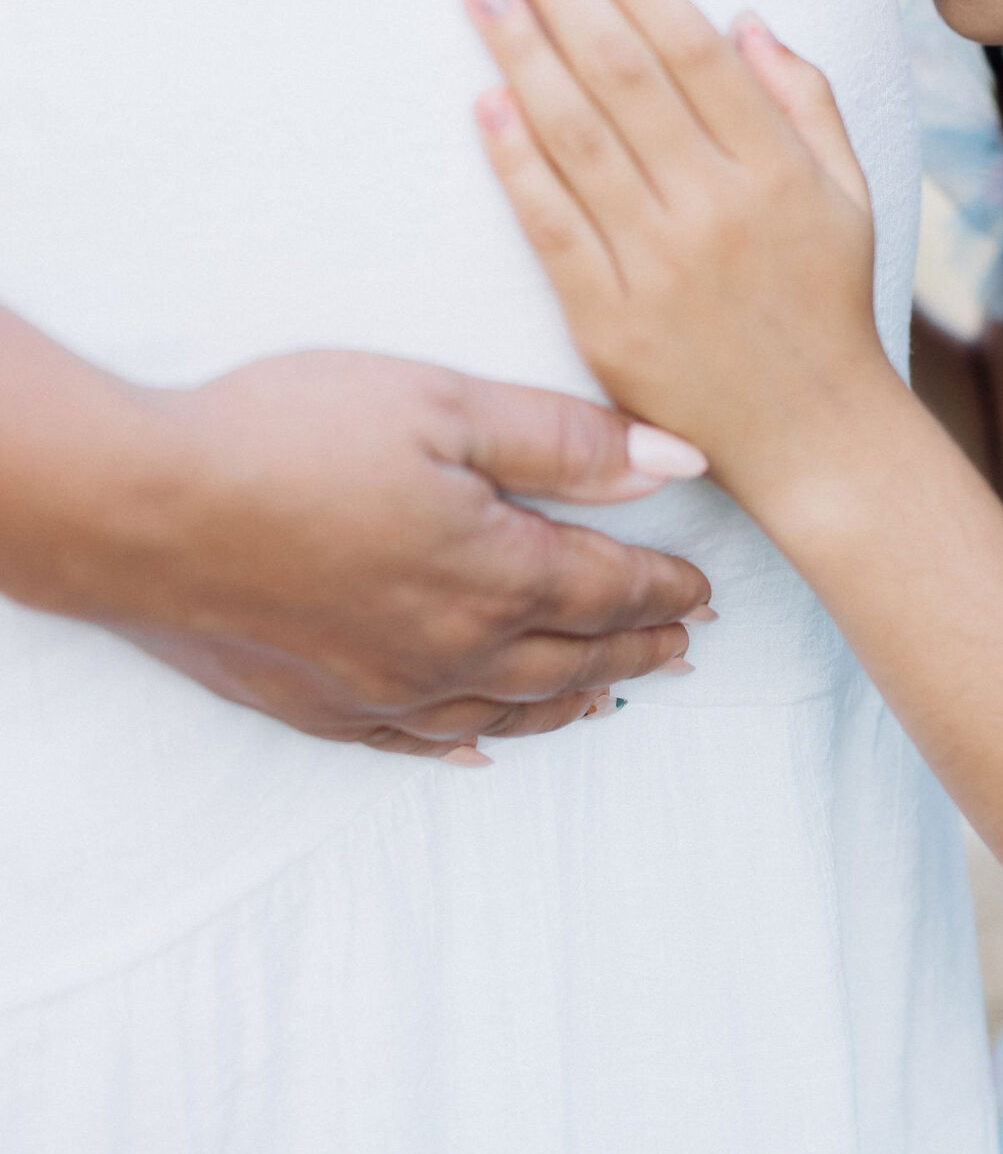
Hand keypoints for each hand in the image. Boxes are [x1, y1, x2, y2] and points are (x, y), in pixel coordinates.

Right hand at [0, 314, 712, 757]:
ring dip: (569, 701)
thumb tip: (678, 462)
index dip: (665, 588)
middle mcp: (453, 650)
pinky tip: (480, 750)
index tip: (705, 590)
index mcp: (497, 571)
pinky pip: (418, 743)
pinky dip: (468, 745)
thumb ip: (565, 441)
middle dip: (636, 648)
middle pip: (571, 658)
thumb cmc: (291, 434)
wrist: (145, 509)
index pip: (609, 588)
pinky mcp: (319, 705)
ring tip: (610, 694)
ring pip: (505, 712)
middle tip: (682, 647)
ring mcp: (383, 688)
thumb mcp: (445, 403)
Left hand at [464, 0, 895, 500]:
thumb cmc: (829, 302)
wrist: (815, 436)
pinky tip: (484, 101)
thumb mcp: (852, 193)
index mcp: (777, 169)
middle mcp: (717, 208)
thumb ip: (805, 101)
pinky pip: (553, 227)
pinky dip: (517, 163)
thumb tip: (743, 18)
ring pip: (579, 138)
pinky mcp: (610, 322)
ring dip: (522, 53)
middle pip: (624, 75)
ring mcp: (660, 266)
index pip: (692, 49)